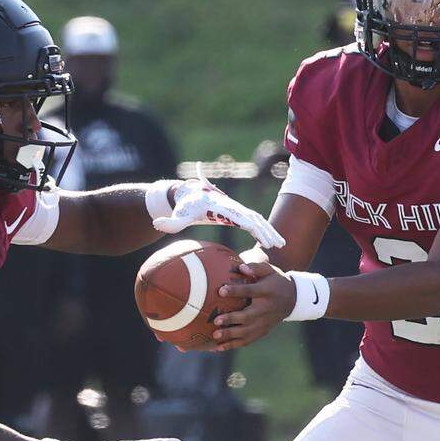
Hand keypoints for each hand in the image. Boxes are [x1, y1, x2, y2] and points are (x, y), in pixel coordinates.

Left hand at [153, 179, 284, 249]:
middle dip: (268, 230)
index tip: (264, 238)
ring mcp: (236, 210)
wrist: (187, 195)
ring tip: (282, 244)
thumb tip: (157, 225)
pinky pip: (254, 222)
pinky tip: (271, 242)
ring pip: (257, 220)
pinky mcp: (236, 214)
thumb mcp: (176, 216)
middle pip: (255, 218)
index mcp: (223, 209)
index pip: (242, 217)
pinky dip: (264, 230)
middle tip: (280, 245)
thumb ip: (168, 222)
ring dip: (270, 231)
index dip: (254, 227)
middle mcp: (233, 208)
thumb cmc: (183, 207)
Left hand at [212, 262, 295, 350]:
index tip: (221, 290)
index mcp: (266, 292)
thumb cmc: (275, 281)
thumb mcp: (270, 270)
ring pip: (246, 332)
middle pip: (248, 316)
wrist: (293, 299)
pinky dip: (233, 345)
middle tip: (216, 320)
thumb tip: (241, 268)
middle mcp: (265, 309)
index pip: (250, 291)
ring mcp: (264, 323)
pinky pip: (247, 340)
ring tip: (215, 335)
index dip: (236, 291)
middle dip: (232, 319)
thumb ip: (256, 267)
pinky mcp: (262, 331)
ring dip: (230, 335)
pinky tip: (218, 347)